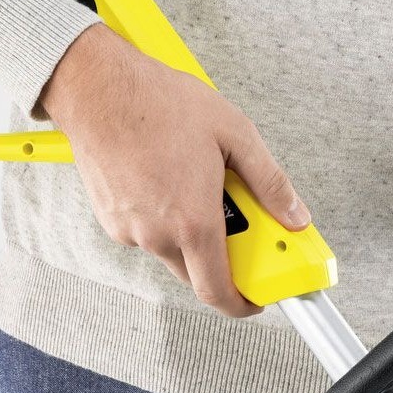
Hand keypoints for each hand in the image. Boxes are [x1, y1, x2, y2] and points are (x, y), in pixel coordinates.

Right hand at [40, 24, 309, 316]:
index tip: (254, 298)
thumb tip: (294, 214)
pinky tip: (164, 179)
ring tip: (193, 182)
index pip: (217, 291)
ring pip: (171, 249)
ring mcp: (130, 230)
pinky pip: (146, 233)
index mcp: (193, 222)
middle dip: (219, 255)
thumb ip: (270, 182)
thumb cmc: (159, 103)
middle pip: (197, 272)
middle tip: (232, 217)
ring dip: (189, 230)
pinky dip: (163, 217)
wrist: (98, 88)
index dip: (241, 304)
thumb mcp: (234, 134)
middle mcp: (158, 235)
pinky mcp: (110, 220)